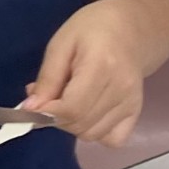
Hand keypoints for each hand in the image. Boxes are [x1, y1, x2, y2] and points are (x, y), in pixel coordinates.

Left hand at [24, 0, 144, 146]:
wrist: (131, 28)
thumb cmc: (91, 29)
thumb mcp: (61, 45)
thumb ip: (47, 78)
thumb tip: (31, 109)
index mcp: (102, 66)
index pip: (72, 108)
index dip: (47, 113)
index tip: (31, 106)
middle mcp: (122, 89)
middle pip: (80, 124)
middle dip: (55, 118)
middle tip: (49, 97)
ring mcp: (132, 103)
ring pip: (92, 134)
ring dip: (72, 125)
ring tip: (67, 101)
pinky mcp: (137, 112)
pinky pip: (112, 139)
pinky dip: (95, 133)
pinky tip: (87, 113)